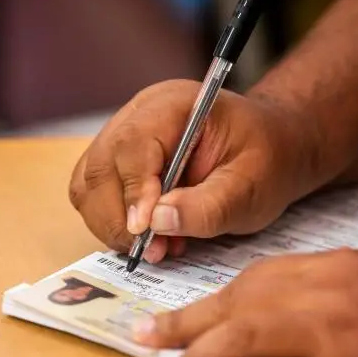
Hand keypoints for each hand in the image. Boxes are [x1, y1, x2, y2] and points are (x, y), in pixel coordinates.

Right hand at [68, 80, 322, 262]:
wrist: (269, 151)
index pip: (132, 146)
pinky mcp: (116, 163)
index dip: (133, 192)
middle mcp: (138, 115)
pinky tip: (149, 235)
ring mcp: (122, 137)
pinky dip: (113, 223)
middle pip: (99, 167)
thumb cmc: (265, 161)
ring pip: (88, 185)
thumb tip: (157, 222)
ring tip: (156, 245)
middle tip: (153, 250)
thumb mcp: (252, 188)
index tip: (144, 232)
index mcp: (173, 106)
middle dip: (119, 218)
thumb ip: (208, 206)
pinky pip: (93, 195)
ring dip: (112, 224)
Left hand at [132, 249, 357, 356]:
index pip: (252, 280)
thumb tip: (261, 324)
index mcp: (330, 269)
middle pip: (237, 304)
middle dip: (185, 326)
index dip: (209, 301)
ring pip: (246, 340)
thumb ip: (316, 301)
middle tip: (148, 341)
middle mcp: (326, 292)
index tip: (179, 316)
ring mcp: (335, 336)